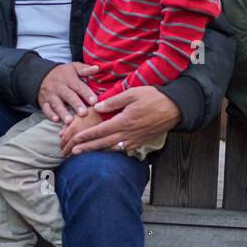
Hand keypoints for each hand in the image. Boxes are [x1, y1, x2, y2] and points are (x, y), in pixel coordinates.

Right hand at [37, 62, 99, 122]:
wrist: (42, 75)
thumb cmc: (63, 73)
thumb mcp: (73, 67)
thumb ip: (85, 69)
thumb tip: (97, 68)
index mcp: (69, 79)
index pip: (79, 86)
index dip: (86, 94)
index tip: (94, 101)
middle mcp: (59, 87)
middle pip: (68, 96)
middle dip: (76, 105)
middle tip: (83, 113)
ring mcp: (51, 96)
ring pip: (57, 104)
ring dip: (63, 113)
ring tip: (69, 121)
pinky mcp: (44, 102)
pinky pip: (46, 109)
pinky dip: (50, 115)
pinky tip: (56, 120)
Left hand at [59, 108, 101, 152]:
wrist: (107, 111)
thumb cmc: (90, 111)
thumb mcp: (76, 114)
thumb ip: (67, 124)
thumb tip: (60, 135)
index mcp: (74, 127)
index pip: (65, 139)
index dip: (62, 144)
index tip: (61, 148)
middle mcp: (81, 134)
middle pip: (72, 145)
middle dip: (67, 151)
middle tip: (64, 155)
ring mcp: (90, 138)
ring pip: (80, 149)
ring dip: (74, 154)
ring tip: (70, 156)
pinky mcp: (99, 140)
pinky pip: (90, 149)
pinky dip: (85, 151)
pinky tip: (82, 153)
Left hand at [61, 85, 179, 155]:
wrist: (174, 108)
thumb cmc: (153, 97)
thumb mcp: (133, 93)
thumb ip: (114, 101)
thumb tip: (97, 107)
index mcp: (124, 121)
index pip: (101, 130)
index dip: (87, 136)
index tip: (75, 139)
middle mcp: (128, 133)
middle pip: (103, 143)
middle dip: (87, 148)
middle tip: (72, 152)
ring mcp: (135, 140)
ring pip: (112, 148)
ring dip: (98, 151)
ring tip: (85, 153)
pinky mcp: (141, 142)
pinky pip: (123, 149)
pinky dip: (112, 151)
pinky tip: (105, 151)